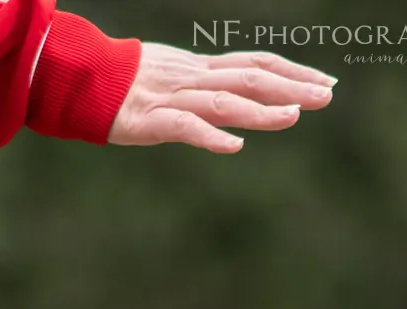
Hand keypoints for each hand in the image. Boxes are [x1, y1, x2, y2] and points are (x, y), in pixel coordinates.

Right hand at [109, 45, 334, 153]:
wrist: (79, 79)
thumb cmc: (126, 83)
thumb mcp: (174, 77)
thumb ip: (207, 88)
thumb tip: (242, 105)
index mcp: (201, 69)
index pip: (254, 64)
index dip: (291, 72)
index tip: (324, 82)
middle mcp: (193, 78)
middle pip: (249, 78)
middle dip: (290, 86)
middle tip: (326, 96)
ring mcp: (173, 98)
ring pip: (223, 101)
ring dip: (260, 110)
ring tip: (293, 116)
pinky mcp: (150, 120)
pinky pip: (184, 126)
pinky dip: (210, 136)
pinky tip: (234, 146)